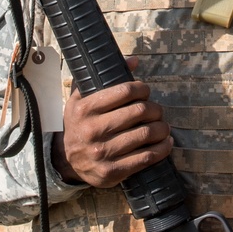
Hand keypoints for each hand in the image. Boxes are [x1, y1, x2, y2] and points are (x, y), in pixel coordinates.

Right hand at [50, 56, 173, 188]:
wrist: (67, 159)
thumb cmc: (80, 123)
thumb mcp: (82, 99)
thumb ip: (103, 77)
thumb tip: (134, 60)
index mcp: (85, 109)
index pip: (124, 91)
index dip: (141, 89)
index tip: (145, 91)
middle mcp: (92, 130)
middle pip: (140, 112)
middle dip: (155, 109)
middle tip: (157, 111)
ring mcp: (103, 153)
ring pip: (146, 134)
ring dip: (162, 128)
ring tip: (163, 126)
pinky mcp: (112, 171)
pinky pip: (147, 157)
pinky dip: (162, 148)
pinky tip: (165, 143)